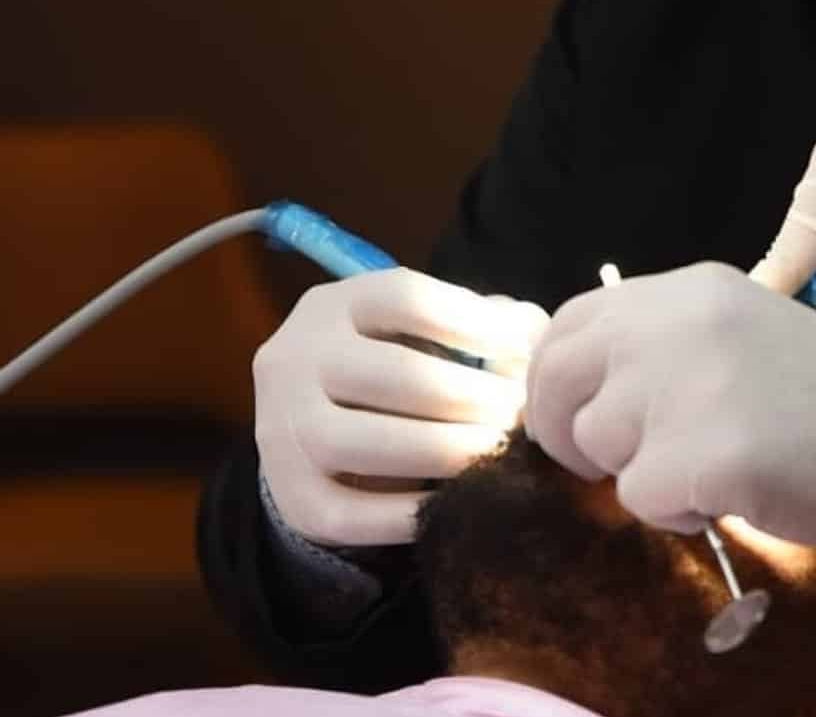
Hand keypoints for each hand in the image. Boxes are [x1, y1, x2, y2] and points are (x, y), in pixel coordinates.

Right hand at [254, 269, 548, 545]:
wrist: (311, 422)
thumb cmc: (394, 360)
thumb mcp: (422, 324)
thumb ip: (483, 320)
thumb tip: (534, 339)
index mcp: (333, 304)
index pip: (408, 298)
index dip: (476, 324)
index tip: (525, 353)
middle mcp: (295, 359)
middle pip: (400, 375)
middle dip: (477, 399)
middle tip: (521, 417)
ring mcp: (282, 431)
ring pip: (371, 445)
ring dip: (452, 453)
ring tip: (498, 454)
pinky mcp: (291, 500)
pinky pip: (353, 516)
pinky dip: (413, 514)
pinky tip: (458, 501)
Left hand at [524, 262, 815, 548]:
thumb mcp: (731, 328)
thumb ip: (659, 340)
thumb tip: (582, 387)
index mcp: (681, 291)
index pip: (568, 324)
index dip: (553, 378)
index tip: (569, 414)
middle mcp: (672, 324)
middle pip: (559, 382)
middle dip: (565, 432)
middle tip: (603, 462)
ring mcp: (686, 385)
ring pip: (598, 446)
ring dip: (637, 473)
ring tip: (703, 467)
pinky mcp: (705, 453)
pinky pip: (640, 499)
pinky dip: (673, 512)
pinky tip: (725, 495)